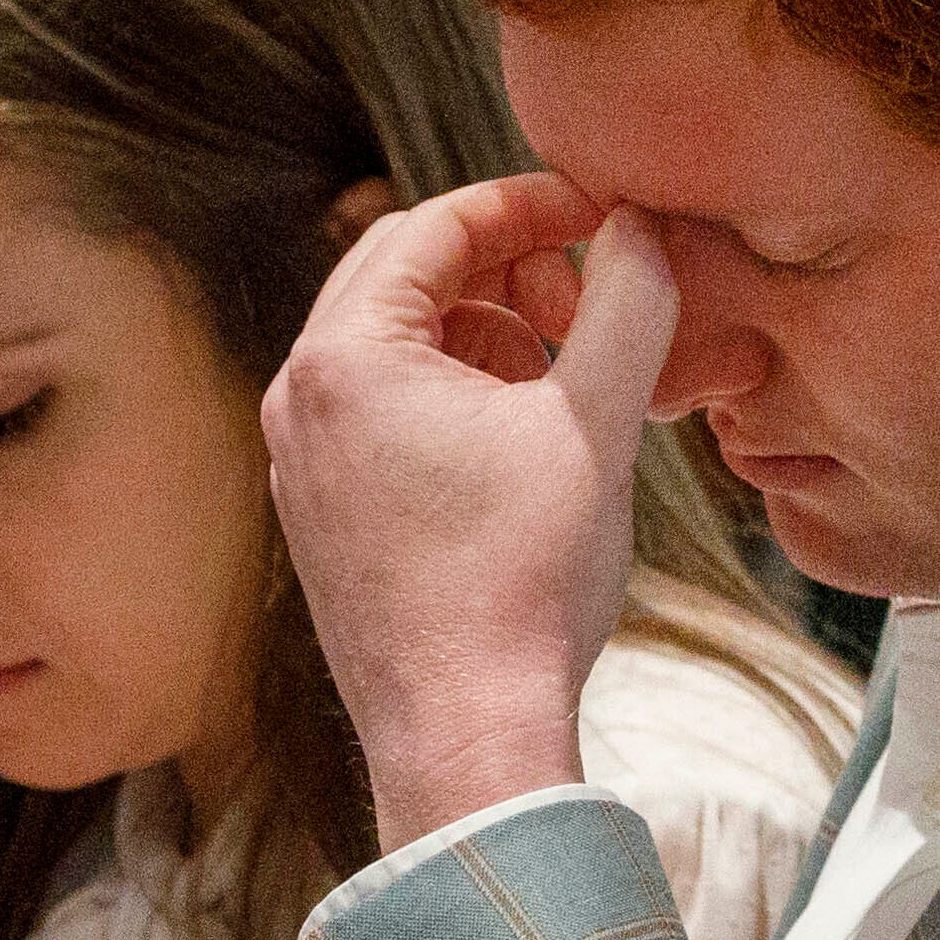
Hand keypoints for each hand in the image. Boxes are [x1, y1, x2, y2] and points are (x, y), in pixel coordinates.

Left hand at [260, 173, 676, 847]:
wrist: (466, 734)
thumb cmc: (525, 581)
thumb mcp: (596, 421)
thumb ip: (625, 304)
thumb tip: (641, 231)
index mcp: (344, 356)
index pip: (433, 225)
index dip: (529, 206)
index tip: (603, 219)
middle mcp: (297, 397)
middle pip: (401, 274)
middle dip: (502, 266)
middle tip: (583, 298)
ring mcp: (299, 461)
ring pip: (392, 346)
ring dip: (481, 332)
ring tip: (562, 376)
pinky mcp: (319, 515)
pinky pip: (378, 412)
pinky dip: (450, 395)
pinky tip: (521, 443)